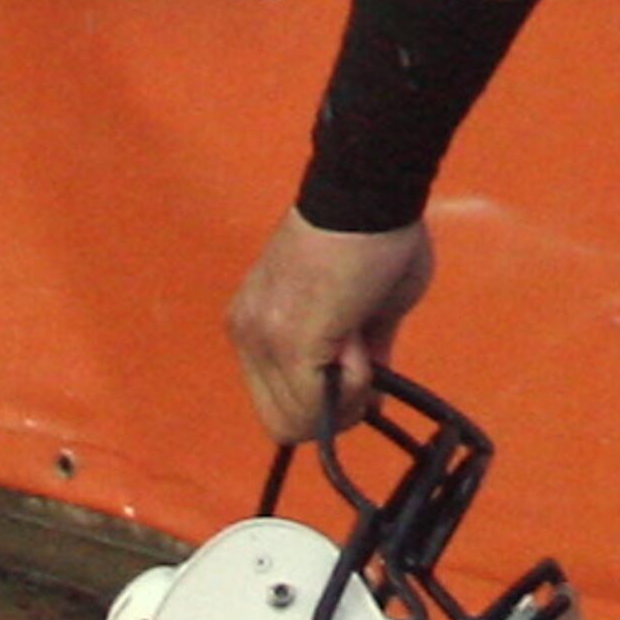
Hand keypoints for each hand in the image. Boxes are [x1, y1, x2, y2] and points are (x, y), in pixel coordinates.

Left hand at [228, 209, 433, 451]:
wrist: (369, 194)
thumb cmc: (373, 237)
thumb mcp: (365, 307)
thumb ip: (358, 350)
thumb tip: (366, 389)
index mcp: (256, 324)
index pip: (279, 405)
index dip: (325, 401)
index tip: (358, 363)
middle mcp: (247, 335)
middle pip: (284, 425)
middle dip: (334, 407)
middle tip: (361, 356)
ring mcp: (262, 339)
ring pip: (298, 423)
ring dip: (344, 394)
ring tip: (359, 337)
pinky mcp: (289, 340)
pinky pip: (320, 403)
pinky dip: (352, 386)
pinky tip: (359, 338)